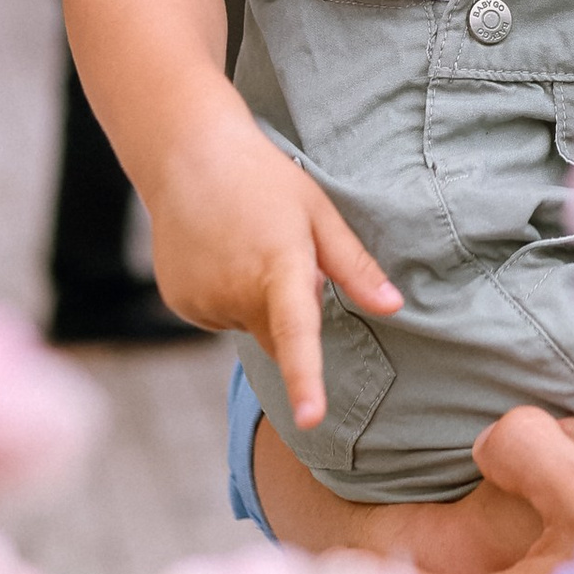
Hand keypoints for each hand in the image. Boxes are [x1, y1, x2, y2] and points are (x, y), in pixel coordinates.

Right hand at [137, 110, 397, 431]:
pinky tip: (217, 253)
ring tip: (242, 243)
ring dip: (255, 300)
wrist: (187, 154)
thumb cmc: (263, 179)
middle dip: (289, 311)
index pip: (296, 332)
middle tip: (280, 251)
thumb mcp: (318, 212)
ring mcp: (202, 301)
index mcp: (278, 266)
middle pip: (279, 338)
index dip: (305, 379)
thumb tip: (393, 307)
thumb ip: (354, 266)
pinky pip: (219, 318)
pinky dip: (225, 297)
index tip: (311, 419)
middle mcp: (236, 291)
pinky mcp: (180, 303)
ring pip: (248, 326)